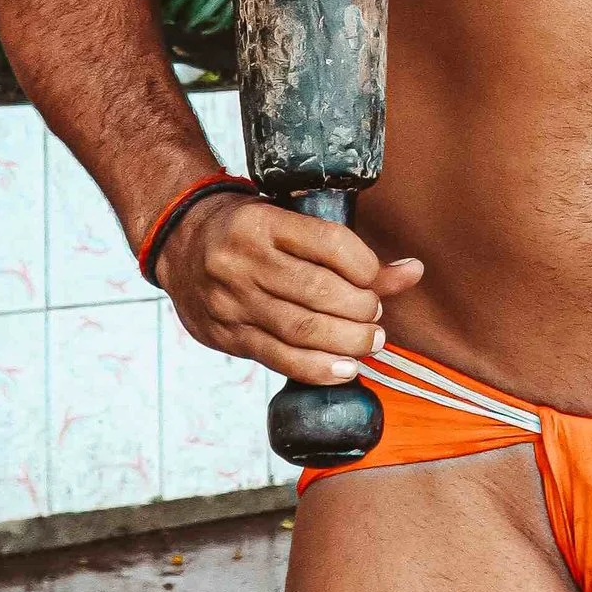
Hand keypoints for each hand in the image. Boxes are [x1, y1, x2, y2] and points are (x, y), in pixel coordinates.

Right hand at [158, 194, 422, 384]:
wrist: (179, 243)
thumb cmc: (249, 229)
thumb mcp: (290, 221)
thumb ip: (349, 250)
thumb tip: (413, 271)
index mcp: (261, 222)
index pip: (328, 243)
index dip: (365, 267)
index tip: (379, 279)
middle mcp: (242, 261)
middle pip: (318, 292)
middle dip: (361, 310)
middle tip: (377, 316)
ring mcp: (231, 301)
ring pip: (300, 329)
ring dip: (347, 342)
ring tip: (371, 343)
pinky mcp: (227, 335)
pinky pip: (278, 358)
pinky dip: (318, 368)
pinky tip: (344, 370)